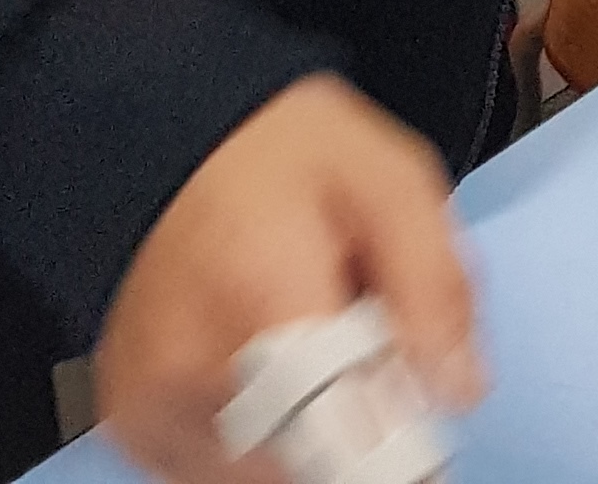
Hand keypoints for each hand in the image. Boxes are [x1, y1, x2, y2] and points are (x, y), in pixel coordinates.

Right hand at [92, 75, 478, 483]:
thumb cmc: (286, 157)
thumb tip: (459, 389)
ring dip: (313, 430)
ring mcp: (152, 409)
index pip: (329, 432)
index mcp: (259, 298)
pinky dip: (267, 436)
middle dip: (359, 419)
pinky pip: (225, 470)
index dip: (392, 448)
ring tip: (312, 345)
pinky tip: (273, 367)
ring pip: (272, 473)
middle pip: (310, 459)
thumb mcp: (395, 182)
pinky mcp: (138, 430)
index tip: (418, 434)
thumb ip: (437, 284)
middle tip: (364, 342)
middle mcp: (187, 370)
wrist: (175, 146)